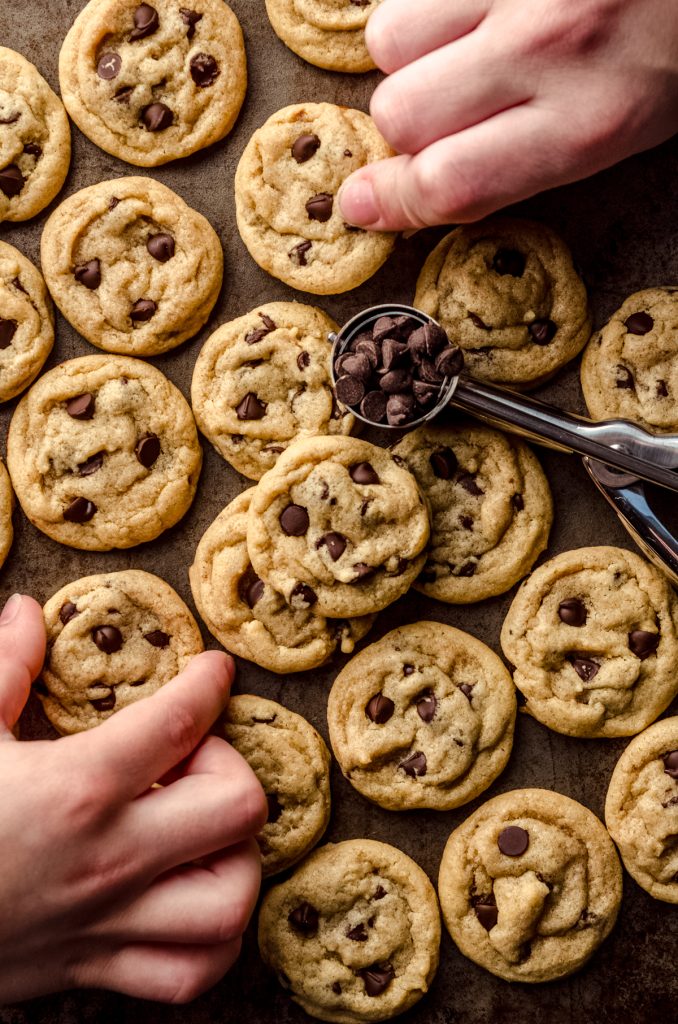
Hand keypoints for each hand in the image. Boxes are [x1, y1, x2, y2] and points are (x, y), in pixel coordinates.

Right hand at [0, 593, 266, 1003]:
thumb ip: (1, 671)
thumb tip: (24, 612)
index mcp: (77, 789)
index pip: (181, 722)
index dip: (210, 683)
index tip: (214, 672)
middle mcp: (111, 859)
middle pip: (238, 808)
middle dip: (229, 769)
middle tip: (188, 759)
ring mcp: (111, 923)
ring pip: (232, 898)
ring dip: (232, 854)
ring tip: (194, 828)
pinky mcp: (98, 970)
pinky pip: (194, 971)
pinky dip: (211, 937)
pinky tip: (187, 896)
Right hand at [339, 0, 677, 228]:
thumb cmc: (673, 50)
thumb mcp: (621, 128)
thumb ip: (527, 161)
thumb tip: (422, 185)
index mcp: (590, 121)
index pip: (451, 183)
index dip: (395, 202)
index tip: (364, 206)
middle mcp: (547, 48)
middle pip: (402, 113)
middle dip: (408, 124)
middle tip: (446, 111)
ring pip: (390, 39)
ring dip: (409, 54)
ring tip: (462, 45)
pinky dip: (429, 6)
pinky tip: (473, 8)